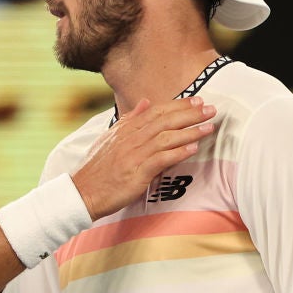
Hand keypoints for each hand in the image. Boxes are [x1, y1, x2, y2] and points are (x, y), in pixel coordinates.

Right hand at [71, 97, 214, 218]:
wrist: (82, 192)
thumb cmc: (97, 168)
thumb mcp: (110, 137)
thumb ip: (130, 119)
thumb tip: (145, 102)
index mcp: (125, 128)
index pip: (156, 111)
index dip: (178, 105)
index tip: (197, 101)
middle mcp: (130, 138)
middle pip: (164, 121)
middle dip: (190, 114)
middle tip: (211, 109)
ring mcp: (133, 154)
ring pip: (166, 138)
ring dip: (189, 132)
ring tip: (208, 127)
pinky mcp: (136, 172)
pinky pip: (160, 159)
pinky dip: (177, 153)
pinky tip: (192, 149)